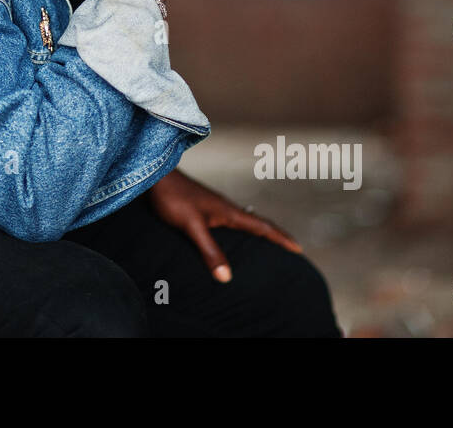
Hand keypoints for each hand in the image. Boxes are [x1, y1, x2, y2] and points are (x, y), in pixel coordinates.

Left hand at [146, 169, 301, 282]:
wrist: (154, 176)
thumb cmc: (173, 198)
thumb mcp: (192, 226)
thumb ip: (209, 250)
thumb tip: (227, 277)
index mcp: (228, 212)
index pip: (261, 226)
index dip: (280, 237)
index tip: (298, 247)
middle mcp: (225, 208)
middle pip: (256, 223)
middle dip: (273, 235)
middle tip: (289, 247)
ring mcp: (214, 206)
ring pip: (242, 221)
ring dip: (256, 232)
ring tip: (264, 245)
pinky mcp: (202, 207)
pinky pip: (229, 221)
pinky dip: (238, 230)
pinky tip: (230, 236)